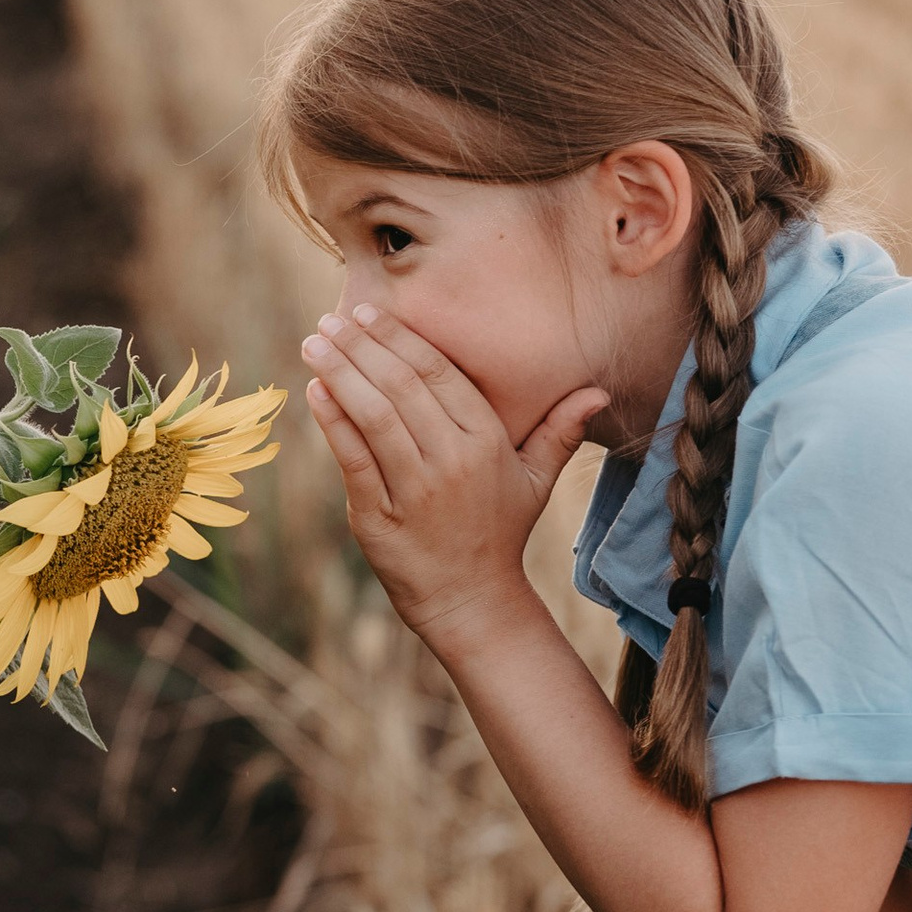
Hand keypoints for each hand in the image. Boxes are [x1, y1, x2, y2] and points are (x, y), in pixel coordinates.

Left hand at [299, 303, 603, 657]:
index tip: (369, 311)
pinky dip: (331, 421)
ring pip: (373, 415)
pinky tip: (314, 390)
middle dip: (362, 346)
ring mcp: (415, 489)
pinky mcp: (379, 516)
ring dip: (339, 373)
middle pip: (402, 387)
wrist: (471, 600)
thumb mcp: (536, 480)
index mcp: (488, 442)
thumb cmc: (499, 531)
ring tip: (314, 343)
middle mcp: (452, 460)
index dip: (401, 339)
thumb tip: (597, 391)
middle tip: (331, 317)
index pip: (439, 375)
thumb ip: (560, 430)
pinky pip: (352, 458)